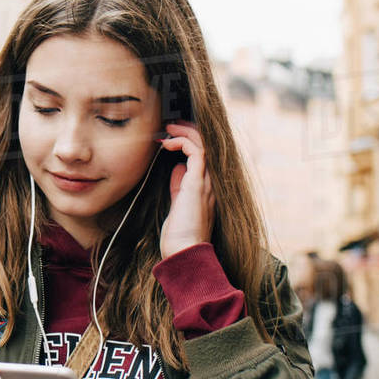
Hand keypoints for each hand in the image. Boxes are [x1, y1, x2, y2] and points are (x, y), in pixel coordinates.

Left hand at [157, 121, 214, 258]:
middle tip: (171, 126)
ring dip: (185, 132)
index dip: (189, 142)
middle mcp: (210, 182)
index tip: (171, 138)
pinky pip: (196, 151)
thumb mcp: (178, 205)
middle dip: (189, 131)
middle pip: (207, 145)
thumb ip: (179, 186)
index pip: (204, 156)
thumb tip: (177, 169)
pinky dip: (181, 142)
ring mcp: (206, 182)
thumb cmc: (180, 236)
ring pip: (204, 144)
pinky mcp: (197, 183)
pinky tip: (167, 143)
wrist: (184, 252)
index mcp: (207, 188)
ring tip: (169, 129)